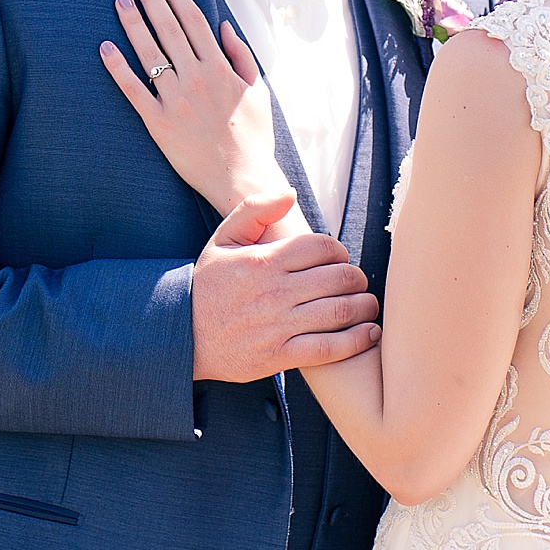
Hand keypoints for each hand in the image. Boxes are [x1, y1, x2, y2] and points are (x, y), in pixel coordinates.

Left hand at [100, 0, 292, 215]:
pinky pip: (133, 89)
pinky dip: (117, 67)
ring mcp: (176, 99)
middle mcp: (197, 78)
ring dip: (133, 23)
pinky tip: (105, 48)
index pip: (194, 21)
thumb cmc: (253, 137)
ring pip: (149, 52)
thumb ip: (242, 56)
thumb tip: (225, 27)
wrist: (243, 178)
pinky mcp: (159, 122)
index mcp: (221, 68)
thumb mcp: (258, 91)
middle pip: (169, 28)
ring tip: (120, 1)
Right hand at [192, 193, 381, 381]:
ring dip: (363, 306)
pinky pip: (328, 348)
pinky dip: (355, 340)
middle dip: (356, 278)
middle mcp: (273, 292)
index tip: (339, 259)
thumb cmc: (208, 286)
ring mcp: (277, 325)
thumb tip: (290, 194)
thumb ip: (254, 210)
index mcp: (263, 261)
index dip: (339, 251)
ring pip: (339, 312)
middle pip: (338, 278)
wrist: (181, 337)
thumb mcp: (222, 240)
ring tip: (367, 305)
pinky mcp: (279, 355)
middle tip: (357, 282)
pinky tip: (368, 333)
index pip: (321, 247)